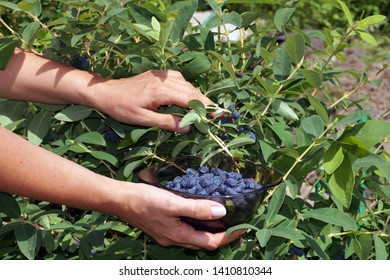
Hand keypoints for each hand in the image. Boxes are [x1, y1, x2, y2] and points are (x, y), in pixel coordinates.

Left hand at [93, 70, 212, 131]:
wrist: (107, 92)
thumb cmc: (122, 108)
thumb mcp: (143, 119)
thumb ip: (166, 122)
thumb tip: (187, 127)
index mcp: (161, 91)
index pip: (189, 99)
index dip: (204, 107)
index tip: (217, 115)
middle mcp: (164, 80)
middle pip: (191, 90)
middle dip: (205, 102)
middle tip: (216, 113)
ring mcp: (162, 76)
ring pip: (186, 84)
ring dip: (197, 95)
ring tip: (205, 107)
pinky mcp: (158, 74)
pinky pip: (179, 79)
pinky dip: (187, 87)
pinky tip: (188, 94)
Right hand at [113, 182, 241, 249]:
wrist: (120, 199)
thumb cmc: (144, 200)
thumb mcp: (172, 203)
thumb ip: (196, 208)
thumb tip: (221, 213)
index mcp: (179, 236)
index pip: (211, 243)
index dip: (229, 236)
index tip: (244, 227)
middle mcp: (175, 239)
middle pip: (205, 242)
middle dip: (223, 235)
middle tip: (237, 222)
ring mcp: (169, 234)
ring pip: (196, 236)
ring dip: (211, 230)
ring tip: (223, 217)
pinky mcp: (164, 227)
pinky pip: (187, 229)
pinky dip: (198, 224)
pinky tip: (200, 212)